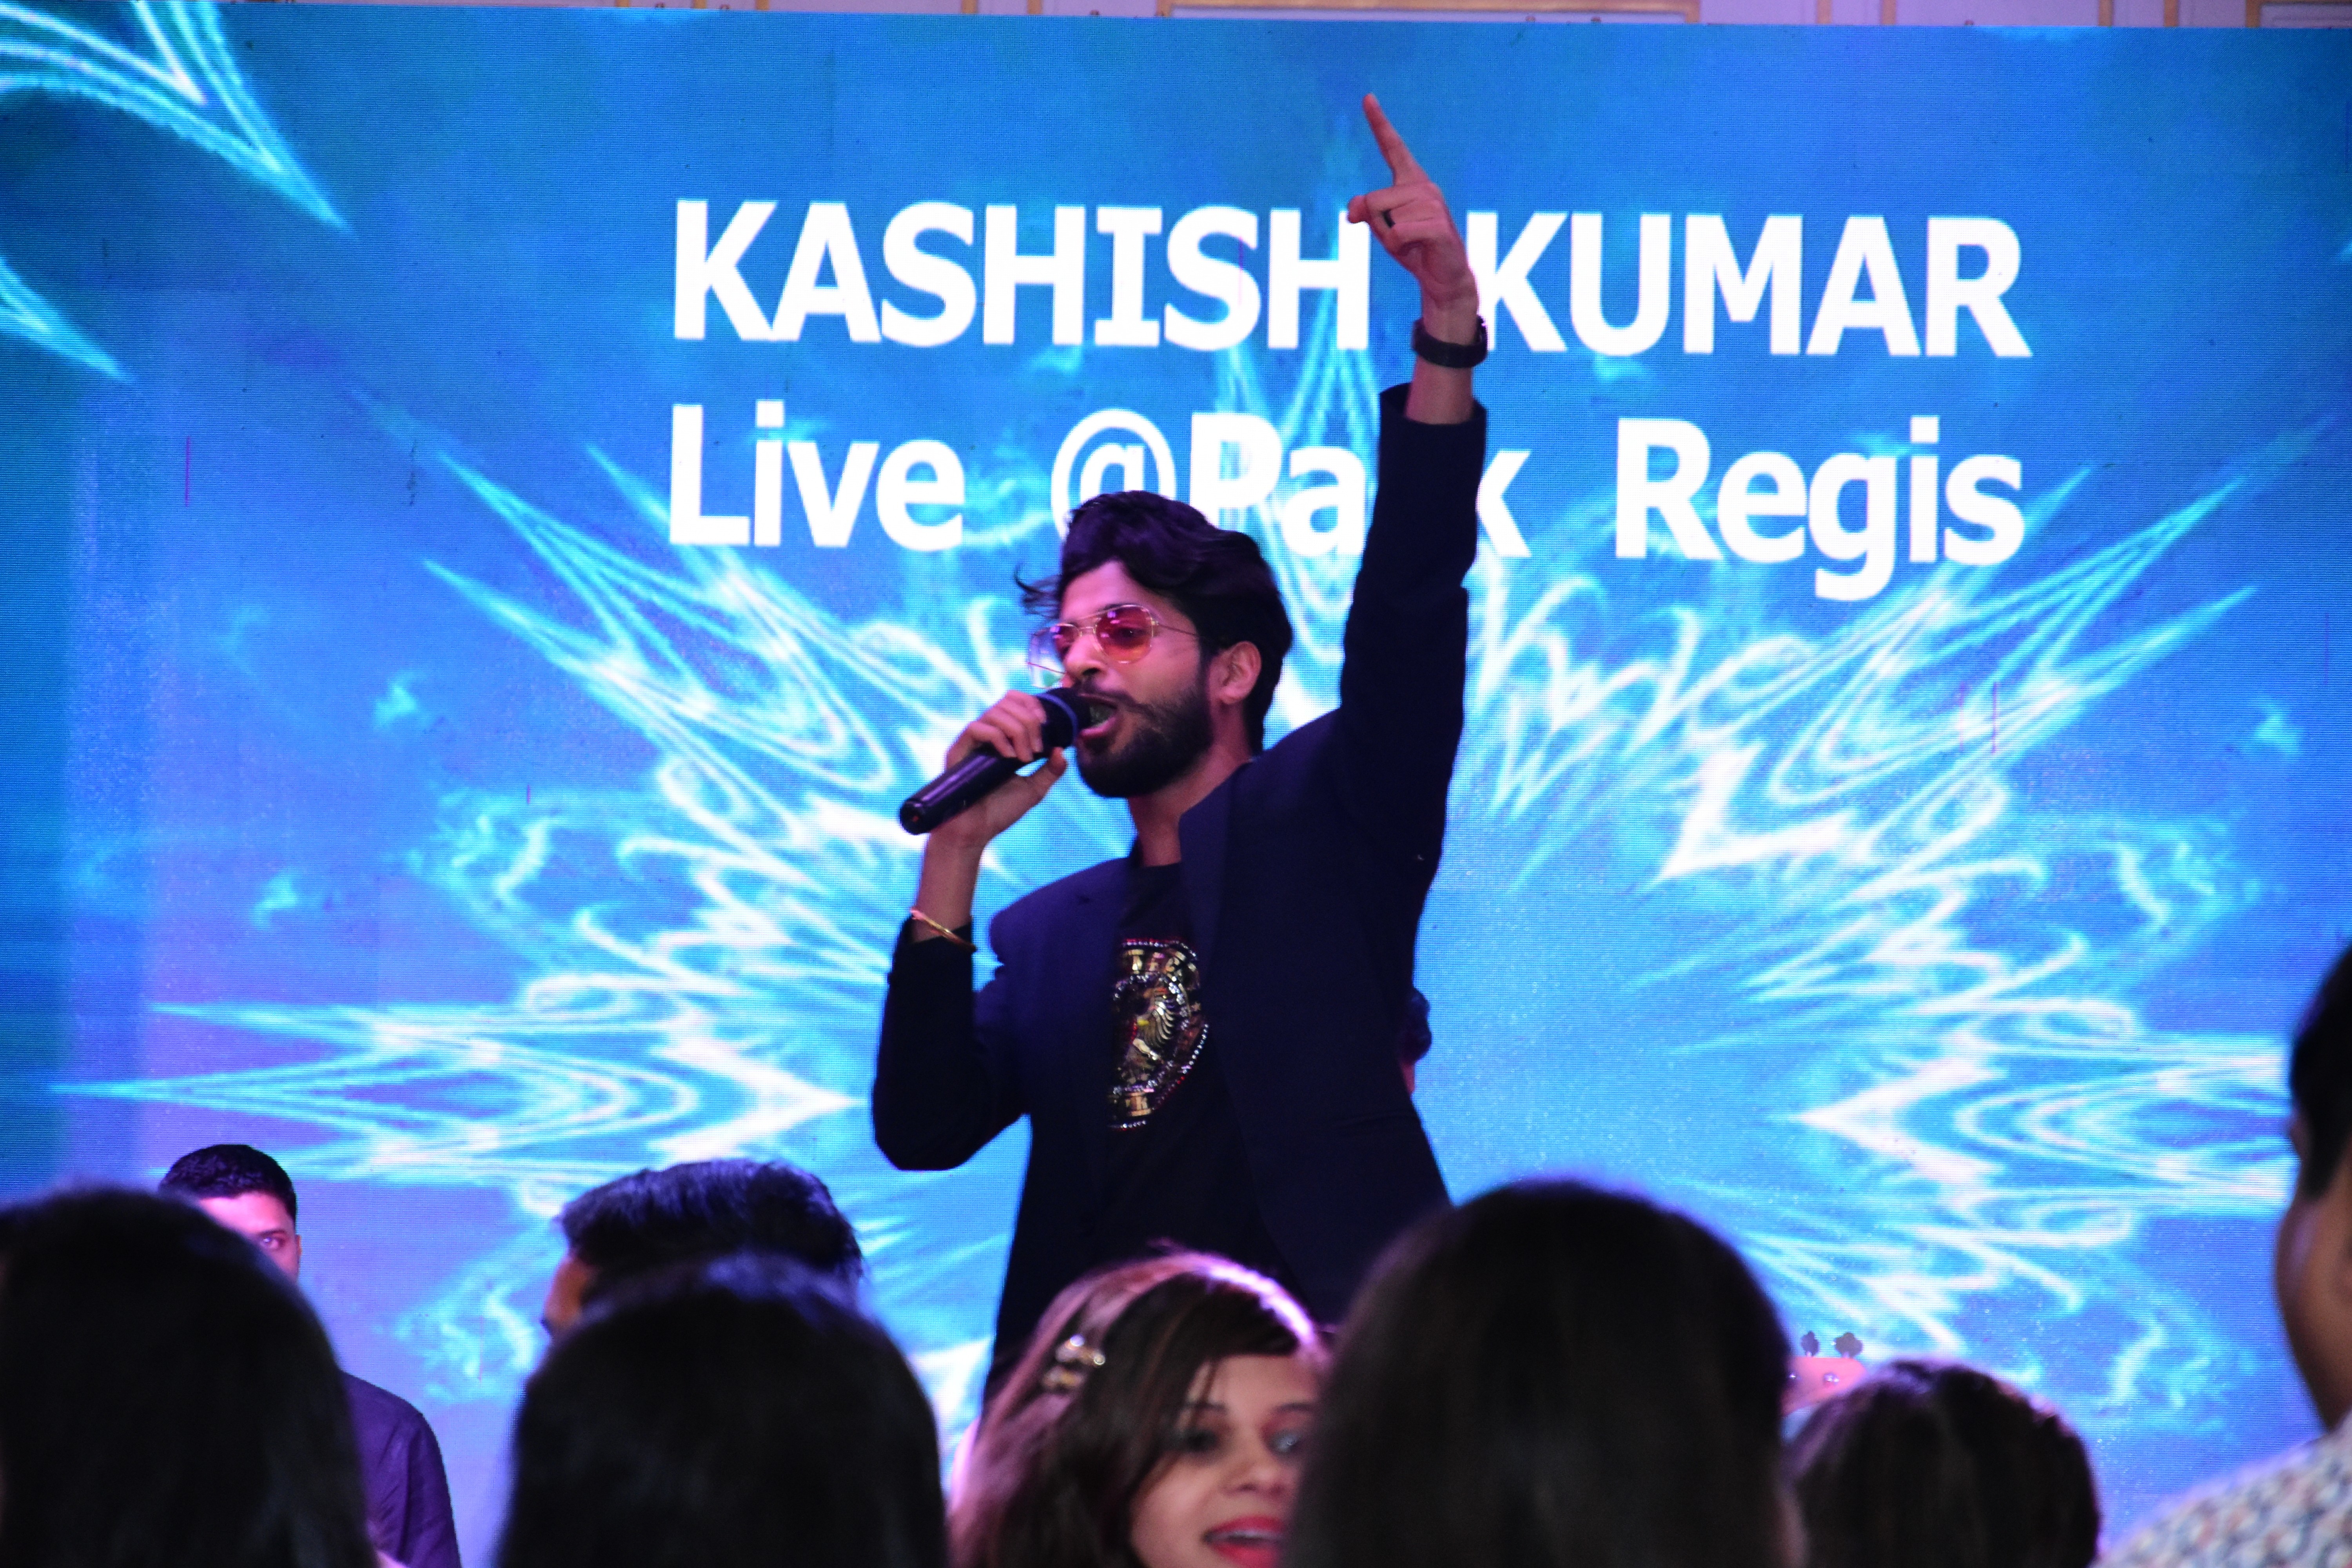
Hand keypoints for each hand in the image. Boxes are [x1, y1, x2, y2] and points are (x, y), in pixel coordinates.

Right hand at [929, 692, 1068, 851]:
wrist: (976, 832)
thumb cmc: (1000, 812)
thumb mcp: (1035, 789)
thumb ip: (1051, 770)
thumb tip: (1062, 749)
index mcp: (1003, 738)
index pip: (1014, 701)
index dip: (1032, 704)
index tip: (1046, 725)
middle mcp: (986, 735)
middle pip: (1006, 701)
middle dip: (1029, 721)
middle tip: (1037, 749)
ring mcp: (971, 742)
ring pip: (993, 712)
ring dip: (1017, 730)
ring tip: (1024, 757)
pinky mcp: (958, 751)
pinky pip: (976, 728)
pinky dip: (998, 738)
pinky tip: (1008, 758)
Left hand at [1346, 94, 1477, 341]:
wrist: (1443, 278)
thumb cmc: (1413, 249)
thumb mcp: (1381, 229)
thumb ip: (1365, 211)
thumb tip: (1355, 208)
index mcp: (1410, 182)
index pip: (1392, 147)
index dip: (1379, 123)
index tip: (1367, 97)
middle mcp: (1424, 186)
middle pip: (1374, 200)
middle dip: (1377, 225)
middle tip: (1401, 236)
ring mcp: (1433, 204)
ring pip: (1385, 218)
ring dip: (1390, 239)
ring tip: (1412, 243)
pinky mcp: (1438, 225)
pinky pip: (1399, 233)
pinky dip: (1399, 247)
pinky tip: (1417, 250)